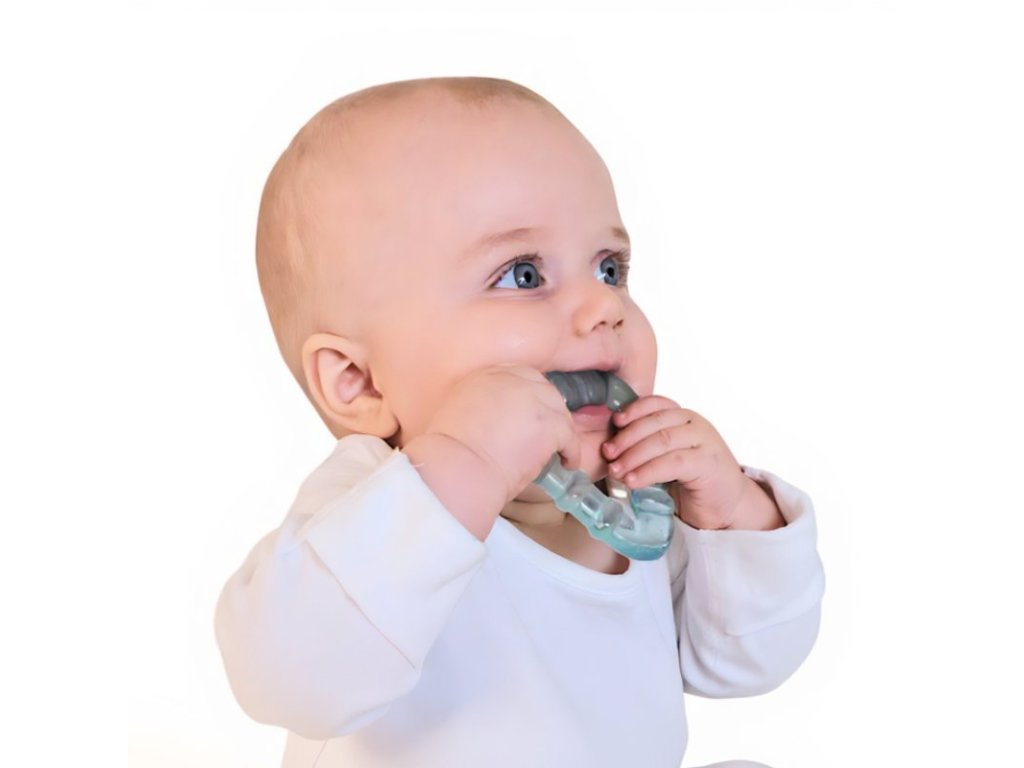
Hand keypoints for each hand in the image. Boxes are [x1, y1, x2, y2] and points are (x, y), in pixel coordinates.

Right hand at [417, 365, 580, 507]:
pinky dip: (571, 451)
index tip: (530, 417)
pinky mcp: (550, 422)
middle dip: (549, 411)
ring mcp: (534, 398)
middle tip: (548, 434)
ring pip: (560, 411)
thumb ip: (481, 406)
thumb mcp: (458, 413)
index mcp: (485, 375)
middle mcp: (511, 378)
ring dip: (561, 432)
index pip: (519, 376)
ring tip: (559, 452)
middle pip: (544, 389)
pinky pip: (570, 435)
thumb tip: (499, 421)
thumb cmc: (450, 455)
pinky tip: (566, 464)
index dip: (529, 398)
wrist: (458, 469)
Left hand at [601, 395, 783, 530]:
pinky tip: (633, 481)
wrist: (725, 506)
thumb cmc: (690, 482)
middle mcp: (695, 423)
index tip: (614, 423)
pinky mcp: (708, 462)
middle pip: (655, 422)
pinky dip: (649, 471)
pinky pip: (673, 462)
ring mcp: (705, 440)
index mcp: (683, 416)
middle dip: (627, 438)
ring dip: (634, 456)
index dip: (633, 410)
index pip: (656, 403)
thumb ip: (646, 446)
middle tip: (608, 454)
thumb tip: (609, 446)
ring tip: (616, 471)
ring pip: (662, 441)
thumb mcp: (665, 456)